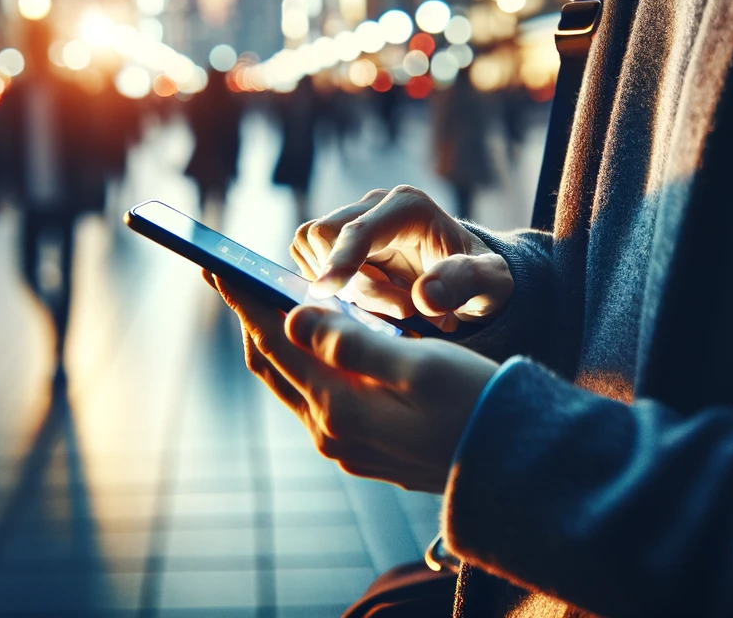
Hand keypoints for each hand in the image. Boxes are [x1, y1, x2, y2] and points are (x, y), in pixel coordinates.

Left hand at [210, 274, 497, 492]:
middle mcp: (332, 430)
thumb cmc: (476, 405)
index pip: (273, 340)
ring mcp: (346, 442)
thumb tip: (293, 317)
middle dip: (249, 315)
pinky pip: (314, 394)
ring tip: (264, 300)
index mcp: (339, 406)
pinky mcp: (363, 445)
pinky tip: (312, 338)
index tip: (216, 264)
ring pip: (291, 379)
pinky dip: (302, 359)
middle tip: (229, 276)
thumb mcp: (419, 365)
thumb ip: (351, 342)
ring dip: (274, 337)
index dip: (243, 298)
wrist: (516, 469)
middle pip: (272, 362)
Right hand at [291, 186, 513, 331]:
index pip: (357, 229)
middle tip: (400, 308)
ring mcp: (353, 221)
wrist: (470, 279)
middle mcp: (374, 205)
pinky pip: (313, 264)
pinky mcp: (339, 242)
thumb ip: (465, 283)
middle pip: (323, 236)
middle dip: (351, 283)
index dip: (339, 261)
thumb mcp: (491, 282)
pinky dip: (335, 288)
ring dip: (344, 287)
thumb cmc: (480, 278)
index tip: (325, 292)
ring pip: (313, 251)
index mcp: (408, 206)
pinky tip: (374, 300)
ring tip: (392, 303)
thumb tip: (425, 296)